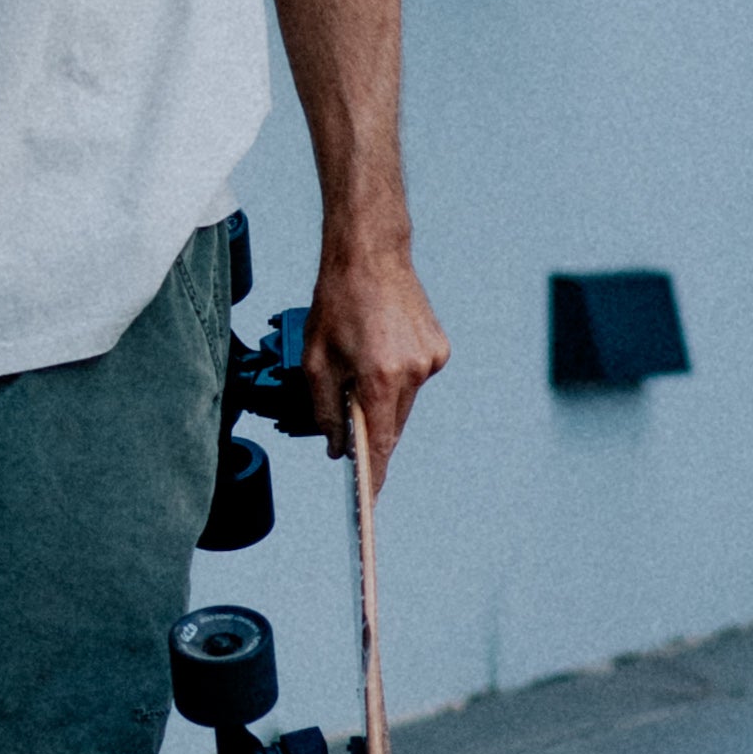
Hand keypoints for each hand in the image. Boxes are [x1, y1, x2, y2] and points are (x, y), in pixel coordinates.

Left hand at [304, 234, 448, 485]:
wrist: (370, 254)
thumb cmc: (337, 303)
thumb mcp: (314, 360)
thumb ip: (324, 410)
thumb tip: (336, 446)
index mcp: (381, 378)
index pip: (381, 442)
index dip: (374, 473)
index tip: (369, 498)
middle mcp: (413, 372)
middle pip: (393, 424)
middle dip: (371, 430)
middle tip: (347, 423)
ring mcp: (431, 360)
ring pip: (404, 403)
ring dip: (383, 400)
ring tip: (359, 371)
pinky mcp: (438, 349)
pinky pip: (414, 380)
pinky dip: (396, 378)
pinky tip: (378, 353)